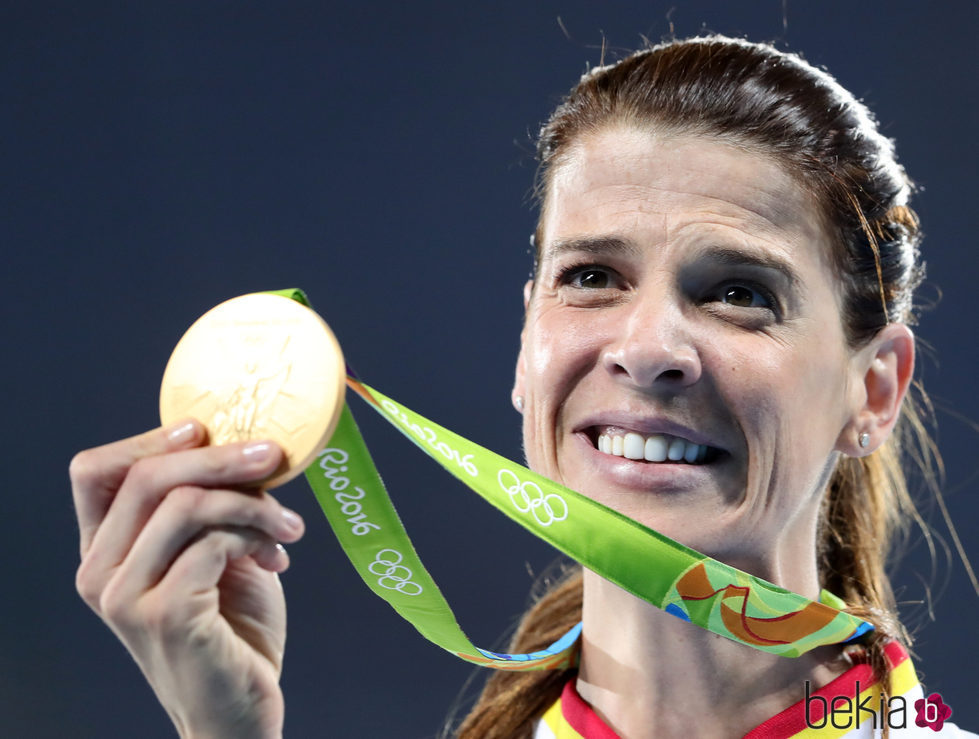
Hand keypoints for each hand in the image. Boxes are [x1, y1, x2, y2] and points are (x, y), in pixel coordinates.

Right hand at [71, 420, 304, 738]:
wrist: (238, 709)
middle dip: (222, 458)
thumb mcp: (213, 554)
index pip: (95, 472)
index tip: (204, 429)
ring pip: (188, 505)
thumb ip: (207, 507)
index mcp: (104, 553)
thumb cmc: (230, 629)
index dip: (148, 438)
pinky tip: (279, 556)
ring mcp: (126, 597)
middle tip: (274, 457)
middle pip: (149, 477)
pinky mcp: (164, 615)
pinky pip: (214, 542)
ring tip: (289, 525)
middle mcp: (100, 573)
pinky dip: (255, 535)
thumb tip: (241, 442)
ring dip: (254, 503)